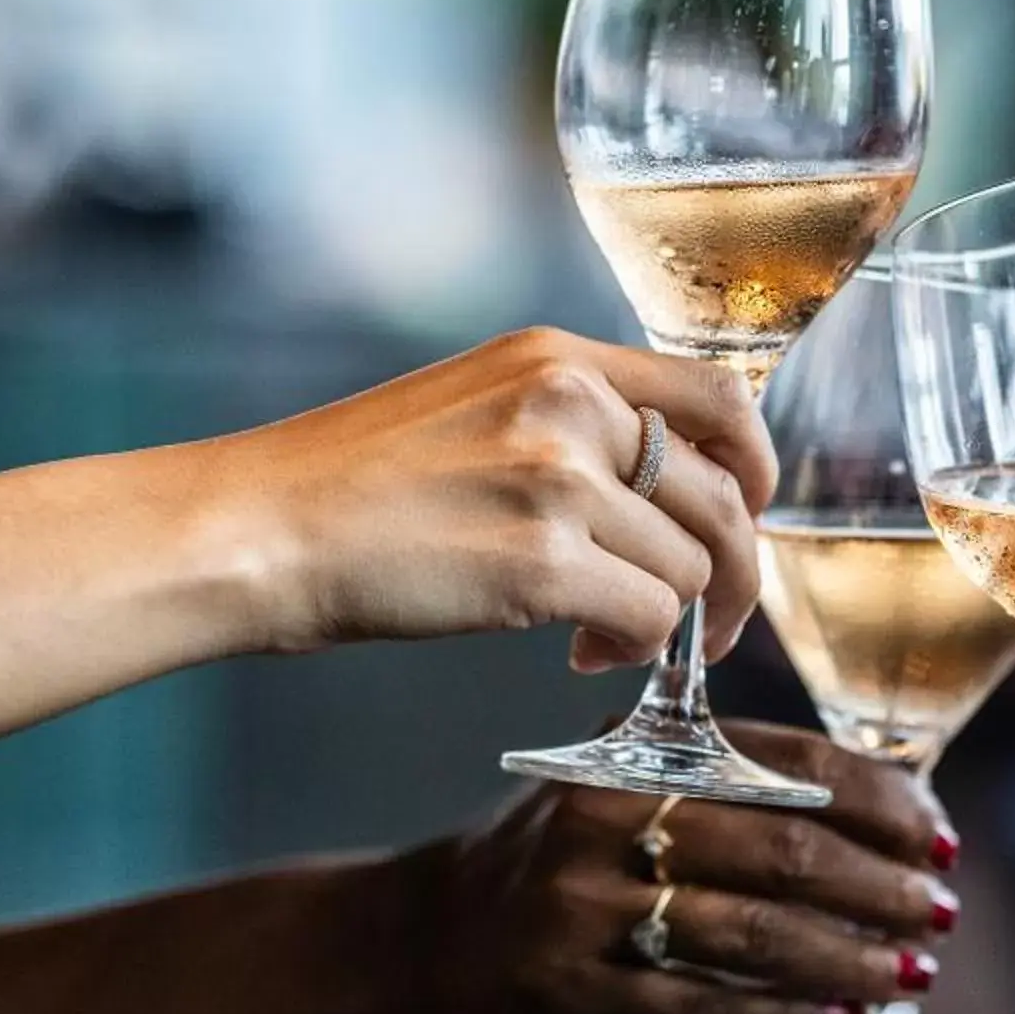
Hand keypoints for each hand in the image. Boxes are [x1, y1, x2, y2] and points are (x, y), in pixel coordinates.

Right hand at [218, 329, 779, 671]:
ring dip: (667, 619)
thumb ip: (570, 424)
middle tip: (708, 620)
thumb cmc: (353, 487)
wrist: (259, 528)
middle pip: (725, 496)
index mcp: (558, 358)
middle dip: (732, 572)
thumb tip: (662, 489)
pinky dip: (633, 650)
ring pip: (690, 567)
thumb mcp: (475, 406)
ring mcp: (560, 481)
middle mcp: (572, 404)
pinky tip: (582, 655)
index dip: (756, 466)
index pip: (719, 395)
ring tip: (601, 636)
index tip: (745, 514)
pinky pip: (650, 618)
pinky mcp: (543, 562)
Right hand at [382, 722, 957, 1013]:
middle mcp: (611, 816)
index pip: (788, 763)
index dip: (880, 801)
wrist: (416, 943)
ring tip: (910, 975)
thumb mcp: (624, 796)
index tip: (937, 835)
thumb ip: (729, 790)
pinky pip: (703, 1004)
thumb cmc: (549, 871)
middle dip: (882, 883)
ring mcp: (586, 905)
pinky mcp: (571, 988)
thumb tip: (880, 816)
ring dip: (850, 956)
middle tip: (941, 911)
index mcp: (640, 755)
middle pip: (786, 847)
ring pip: (754, 931)